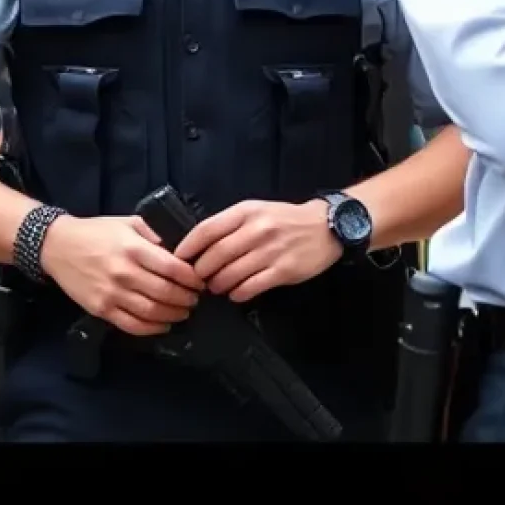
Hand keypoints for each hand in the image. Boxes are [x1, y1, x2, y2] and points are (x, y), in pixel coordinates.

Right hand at [40, 213, 202, 336]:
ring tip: (183, 312)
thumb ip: (153, 234)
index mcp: (134, 248)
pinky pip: (132, 325)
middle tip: (195, 299)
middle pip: (166, 293)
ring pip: (152, 312)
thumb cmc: (96, 231)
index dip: (192, 278)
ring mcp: (112, 294)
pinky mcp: (102, 310)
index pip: (173, 268)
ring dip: (173, 315)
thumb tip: (178, 251)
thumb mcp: (128, 222)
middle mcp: (125, 273)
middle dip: (186, 298)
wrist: (58, 246)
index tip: (201, 281)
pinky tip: (163, 324)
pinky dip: (152, 329)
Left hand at [175, 199, 341, 303]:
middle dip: (201, 271)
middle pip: (216, 255)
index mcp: (246, 212)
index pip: (207, 229)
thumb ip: (231, 224)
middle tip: (197, 279)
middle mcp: (256, 230)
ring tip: (216, 287)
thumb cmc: (284, 219)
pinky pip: (251, 287)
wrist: (325, 226)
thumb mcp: (256, 210)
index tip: (178, 259)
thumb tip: (201, 244)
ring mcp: (270, 251)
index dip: (188, 246)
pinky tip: (236, 293)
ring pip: (231, 274)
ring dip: (218, 285)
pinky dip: (238, 294)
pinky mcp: (283, 271)